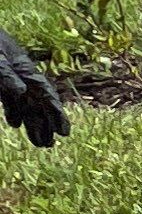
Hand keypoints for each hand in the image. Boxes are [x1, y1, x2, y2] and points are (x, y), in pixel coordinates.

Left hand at [0, 33, 68, 148]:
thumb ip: (7, 75)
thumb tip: (22, 92)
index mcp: (25, 68)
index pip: (45, 94)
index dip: (56, 114)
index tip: (64, 133)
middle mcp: (22, 75)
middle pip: (39, 102)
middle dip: (46, 123)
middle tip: (50, 145)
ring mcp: (11, 78)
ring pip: (26, 103)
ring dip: (33, 123)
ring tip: (40, 143)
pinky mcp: (0, 81)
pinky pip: (10, 99)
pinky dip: (14, 112)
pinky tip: (15, 125)